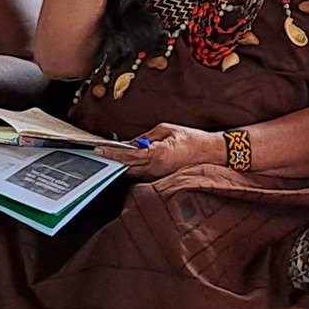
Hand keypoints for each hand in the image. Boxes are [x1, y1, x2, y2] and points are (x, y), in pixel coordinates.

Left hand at [96, 122, 222, 178]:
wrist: (211, 153)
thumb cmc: (191, 139)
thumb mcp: (165, 129)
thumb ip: (144, 137)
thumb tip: (128, 143)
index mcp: (157, 154)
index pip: (128, 155)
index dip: (111, 153)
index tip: (98, 150)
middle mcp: (156, 169)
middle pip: (126, 168)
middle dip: (112, 161)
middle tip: (98, 153)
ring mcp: (158, 176)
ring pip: (132, 173)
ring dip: (120, 165)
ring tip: (108, 156)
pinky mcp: (161, 179)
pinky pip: (141, 174)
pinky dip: (131, 168)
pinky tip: (124, 161)